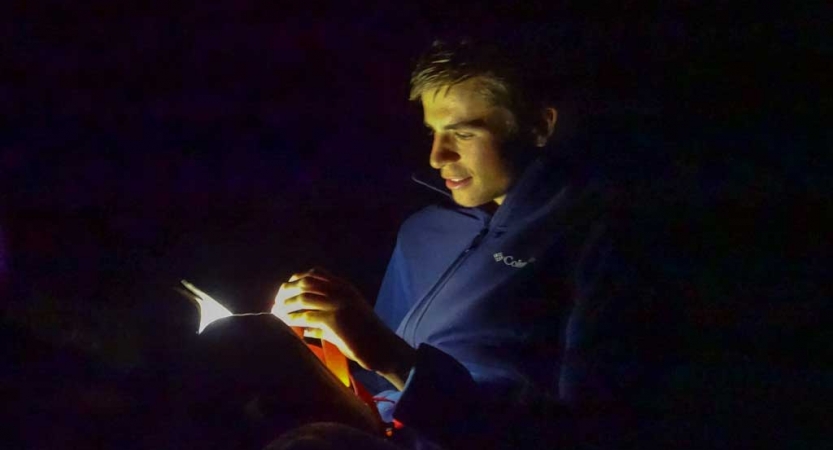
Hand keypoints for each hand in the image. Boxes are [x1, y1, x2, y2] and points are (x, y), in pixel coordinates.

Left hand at [272, 268, 414, 388]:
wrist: (383, 348)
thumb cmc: (367, 336)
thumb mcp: (349, 318)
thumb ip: (327, 318)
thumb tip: (305, 328)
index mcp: (345, 287)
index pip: (316, 273)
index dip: (296, 279)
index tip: (286, 290)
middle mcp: (341, 291)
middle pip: (305, 283)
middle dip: (286, 291)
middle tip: (276, 303)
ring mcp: (337, 304)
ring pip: (302, 299)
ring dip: (286, 307)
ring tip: (276, 314)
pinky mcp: (334, 320)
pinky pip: (305, 317)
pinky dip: (292, 320)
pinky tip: (285, 325)